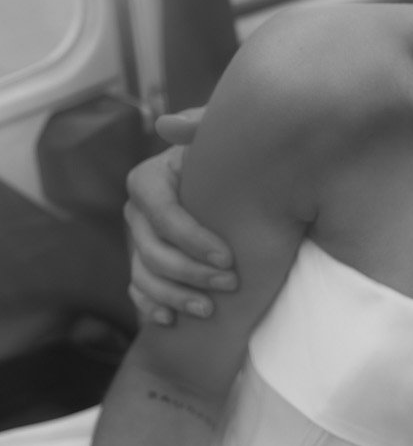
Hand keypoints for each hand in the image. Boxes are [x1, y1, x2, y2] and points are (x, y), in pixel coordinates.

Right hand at [125, 111, 235, 324]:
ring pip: (143, 275)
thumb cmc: (235, 160)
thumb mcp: (224, 138)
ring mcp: (138, 241)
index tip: (229, 257)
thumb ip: (202, 125)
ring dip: (174, 296)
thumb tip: (166, 125)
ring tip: (209, 310)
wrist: (242, 189)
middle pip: (150, 250)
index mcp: (149, 179)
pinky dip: (151, 307)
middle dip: (190, 272)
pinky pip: (137, 292)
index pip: (161, 213)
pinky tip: (171, 320)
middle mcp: (137, 212)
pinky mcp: (144, 266)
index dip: (192, 238)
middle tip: (230, 285)